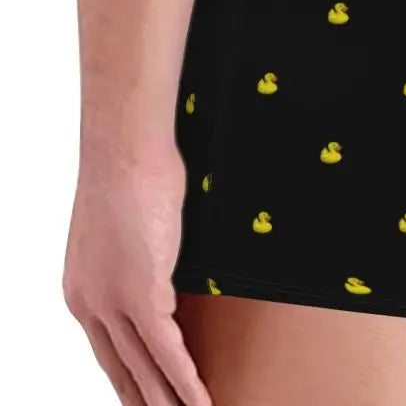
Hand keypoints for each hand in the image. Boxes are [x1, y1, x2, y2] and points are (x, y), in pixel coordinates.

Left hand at [63, 150, 210, 405]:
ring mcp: (114, 300)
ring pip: (145, 366)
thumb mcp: (126, 224)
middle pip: (122, 368)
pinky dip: (185, 378)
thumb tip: (159, 264)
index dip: (128, 379)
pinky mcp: (143, 291)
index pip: (107, 350)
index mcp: (82, 289)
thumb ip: (138, 255)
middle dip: (144, 399)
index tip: (143, 397)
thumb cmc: (128, 170)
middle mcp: (90, 303)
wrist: (124, 149)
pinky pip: (167, 349)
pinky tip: (198, 397)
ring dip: (168, 399)